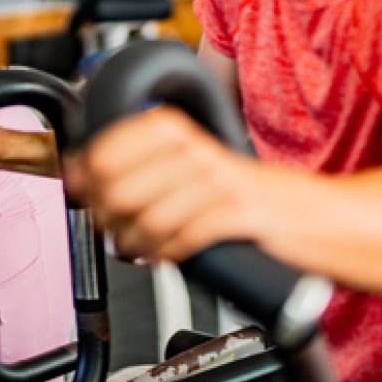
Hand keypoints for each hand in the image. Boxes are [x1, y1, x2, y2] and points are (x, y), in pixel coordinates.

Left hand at [65, 106, 260, 263]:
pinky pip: (183, 237)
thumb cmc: (236, 191)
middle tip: (109, 229)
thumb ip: (137, 162)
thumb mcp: (183, 162)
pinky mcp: (237, 213)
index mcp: (172, 128)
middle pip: (120, 189)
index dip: (86, 180)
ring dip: (134, 241)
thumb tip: (78, 172)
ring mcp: (216, 180)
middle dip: (106, 218)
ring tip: (133, 246)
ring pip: (148, 217)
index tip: (81, 193)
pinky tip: (164, 253)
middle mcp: (192, 148)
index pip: (106, 151)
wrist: (304, 211)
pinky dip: (167, 252)